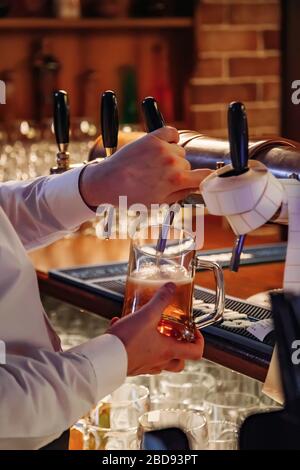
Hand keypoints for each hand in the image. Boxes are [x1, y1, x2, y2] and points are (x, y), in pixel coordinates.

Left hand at [80, 127, 211, 206]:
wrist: (107, 182)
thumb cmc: (130, 196)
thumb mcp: (158, 203)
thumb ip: (180, 194)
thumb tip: (193, 187)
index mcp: (177, 180)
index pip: (205, 176)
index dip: (206, 179)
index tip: (204, 179)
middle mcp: (173, 162)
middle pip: (188, 164)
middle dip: (179, 171)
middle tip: (161, 178)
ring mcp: (163, 148)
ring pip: (179, 150)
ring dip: (171, 156)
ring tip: (153, 165)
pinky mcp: (152, 137)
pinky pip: (172, 133)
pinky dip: (170, 138)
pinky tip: (161, 146)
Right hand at [106, 283, 203, 375]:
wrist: (104, 360)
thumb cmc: (127, 342)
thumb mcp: (146, 315)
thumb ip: (160, 300)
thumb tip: (171, 287)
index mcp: (168, 350)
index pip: (196, 352)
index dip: (200, 341)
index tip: (195, 331)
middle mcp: (159, 361)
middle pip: (179, 363)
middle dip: (181, 350)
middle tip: (177, 336)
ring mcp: (145, 366)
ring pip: (160, 363)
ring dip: (160, 349)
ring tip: (153, 333)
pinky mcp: (131, 366)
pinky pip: (140, 357)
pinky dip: (137, 345)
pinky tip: (125, 328)